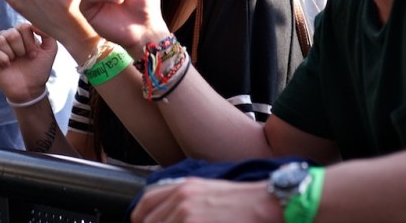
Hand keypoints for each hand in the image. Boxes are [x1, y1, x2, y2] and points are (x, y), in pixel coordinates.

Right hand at [0, 23, 56, 103]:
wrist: (31, 88)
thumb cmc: (40, 68)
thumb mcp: (50, 49)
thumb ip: (47, 33)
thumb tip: (33, 24)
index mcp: (22, 34)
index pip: (22, 26)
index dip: (30, 41)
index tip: (34, 54)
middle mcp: (8, 38)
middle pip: (12, 33)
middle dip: (22, 48)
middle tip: (25, 58)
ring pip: (1, 39)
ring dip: (12, 53)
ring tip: (15, 61)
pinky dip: (2, 58)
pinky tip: (7, 65)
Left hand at [131, 178, 280, 222]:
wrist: (266, 204)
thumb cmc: (244, 202)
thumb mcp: (208, 191)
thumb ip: (184, 199)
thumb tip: (170, 216)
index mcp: (183, 187)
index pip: (145, 203)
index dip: (139, 219)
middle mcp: (181, 198)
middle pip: (148, 221)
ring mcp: (187, 214)